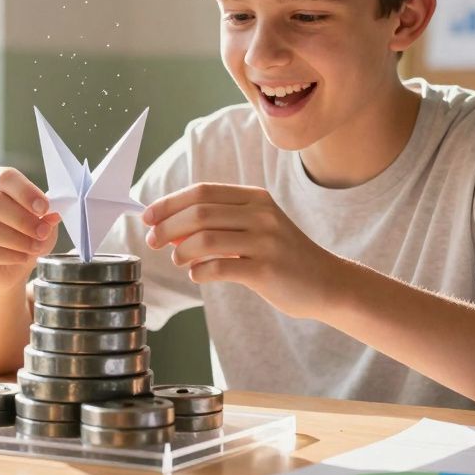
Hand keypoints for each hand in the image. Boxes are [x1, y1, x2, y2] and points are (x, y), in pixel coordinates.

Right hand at [0, 167, 60, 289]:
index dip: (25, 192)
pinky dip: (8, 255)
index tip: (45, 208)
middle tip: (42, 232)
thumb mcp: (41, 223)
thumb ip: (46, 216)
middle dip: (23, 219)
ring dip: (17, 240)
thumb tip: (53, 215)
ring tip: (35, 247)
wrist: (9, 268)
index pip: (4, 177)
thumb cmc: (25, 235)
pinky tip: (22, 257)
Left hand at [141, 183, 340, 318]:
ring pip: (206, 239)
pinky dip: (200, 271)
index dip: (170, 203)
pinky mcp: (267, 269)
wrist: (327, 282)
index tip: (148, 217)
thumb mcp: (256, 228)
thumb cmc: (282, 256)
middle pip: (199, 213)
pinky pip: (220, 268)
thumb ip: (219, 224)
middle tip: (154, 241)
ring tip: (178, 261)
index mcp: (255, 198)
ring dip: (182, 251)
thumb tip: (169, 228)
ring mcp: (266, 241)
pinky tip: (198, 275)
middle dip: (168, 227)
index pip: (202, 192)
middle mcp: (261, 214)